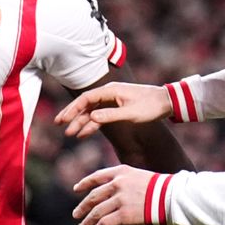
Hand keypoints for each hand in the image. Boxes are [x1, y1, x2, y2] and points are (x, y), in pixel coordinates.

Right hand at [55, 83, 170, 138]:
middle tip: (59, 125)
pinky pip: (100, 116)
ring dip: (81, 122)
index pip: (86, 98)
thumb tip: (92, 118)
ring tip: (70, 134)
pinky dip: (92, 125)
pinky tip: (84, 133)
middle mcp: (109, 94)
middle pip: (85, 104)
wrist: (165, 102)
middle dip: (72, 114)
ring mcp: (112, 101)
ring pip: (92, 111)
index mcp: (110, 91)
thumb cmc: (150, 106)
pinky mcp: (116, 108)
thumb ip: (111, 115)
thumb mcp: (131, 113)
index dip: (73, 109)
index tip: (63, 119)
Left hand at [71, 164, 159, 224]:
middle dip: (83, 207)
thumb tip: (109, 193)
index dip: (85, 183)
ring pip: (96, 212)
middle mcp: (117, 184)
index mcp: (121, 172)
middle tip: (76, 214)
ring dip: (86, 222)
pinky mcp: (124, 215)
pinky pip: (104, 224)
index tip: (76, 189)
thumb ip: (123, 181)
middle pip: (93, 197)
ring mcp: (120, 199)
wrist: (171, 197)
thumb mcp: (139, 176)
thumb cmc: (160, 188)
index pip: (97, 176)